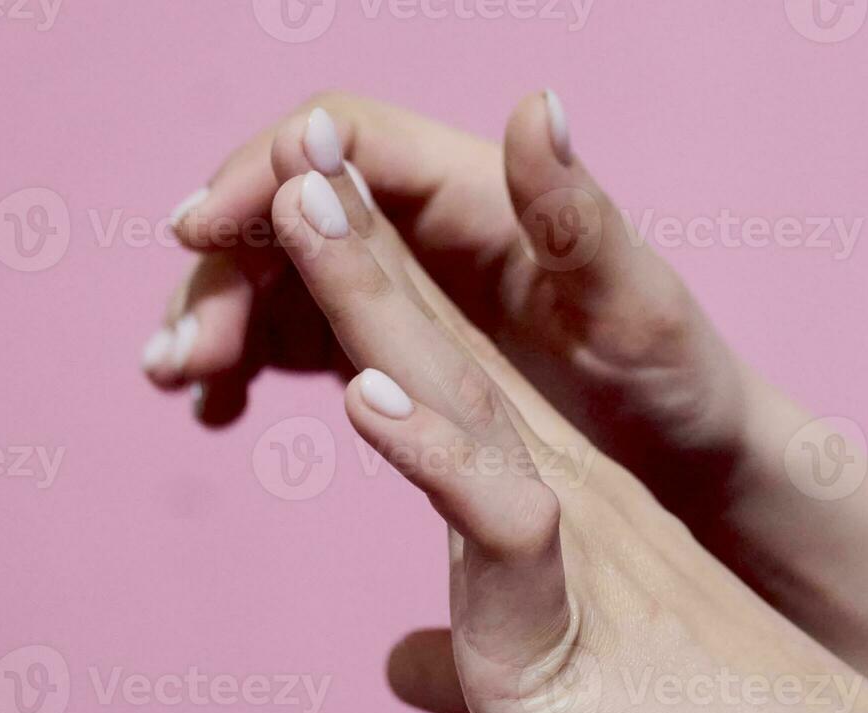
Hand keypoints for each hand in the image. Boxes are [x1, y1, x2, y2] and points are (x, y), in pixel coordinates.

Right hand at [146, 90, 751, 513]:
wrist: (687, 454)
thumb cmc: (677, 379)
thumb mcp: (639, 304)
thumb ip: (578, 216)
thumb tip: (536, 104)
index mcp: (483, 193)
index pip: (348, 141)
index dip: (264, 171)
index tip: (197, 230)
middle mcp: (434, 223)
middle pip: (295, 209)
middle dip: (225, 267)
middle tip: (180, 354)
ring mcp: (411, 281)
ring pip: (285, 271)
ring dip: (220, 315)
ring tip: (183, 383)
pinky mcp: (400, 336)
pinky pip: (304, 331)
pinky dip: (251, 360)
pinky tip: (221, 409)